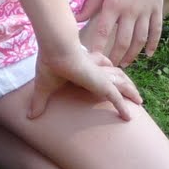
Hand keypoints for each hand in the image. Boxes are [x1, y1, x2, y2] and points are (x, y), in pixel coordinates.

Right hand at [29, 47, 143, 121]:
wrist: (57, 51)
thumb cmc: (50, 63)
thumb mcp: (44, 86)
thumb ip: (40, 100)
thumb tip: (29, 116)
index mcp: (84, 65)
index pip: (100, 67)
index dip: (107, 71)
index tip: (112, 77)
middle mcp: (96, 69)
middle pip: (116, 74)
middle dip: (125, 82)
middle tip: (133, 93)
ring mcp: (101, 76)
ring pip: (122, 83)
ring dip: (131, 92)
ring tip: (139, 101)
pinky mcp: (103, 85)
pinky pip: (117, 98)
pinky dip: (123, 108)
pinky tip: (129, 118)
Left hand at [79, 0, 164, 66]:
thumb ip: (90, 4)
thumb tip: (75, 18)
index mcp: (113, 5)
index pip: (102, 32)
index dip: (97, 47)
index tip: (92, 60)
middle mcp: (130, 10)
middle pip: (123, 40)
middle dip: (116, 56)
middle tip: (110, 67)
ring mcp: (146, 10)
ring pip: (140, 39)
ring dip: (133, 54)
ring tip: (126, 64)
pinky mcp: (157, 7)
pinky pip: (156, 30)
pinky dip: (153, 44)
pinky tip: (148, 54)